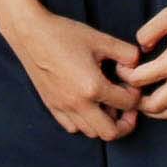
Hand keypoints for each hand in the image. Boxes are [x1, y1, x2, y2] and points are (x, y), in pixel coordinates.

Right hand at [3, 8, 142, 140]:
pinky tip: (87, 104)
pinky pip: (72, 126)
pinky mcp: (51, 106)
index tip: (131, 86)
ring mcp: (62, 107)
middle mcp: (78, 103)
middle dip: (125, 124)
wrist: (29, 33)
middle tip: (127, 108)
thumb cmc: (63, 34)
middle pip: (110, 133)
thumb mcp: (100, 39)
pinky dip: (84, 122)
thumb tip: (137, 64)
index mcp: (93, 87)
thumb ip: (126, 53)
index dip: (136, 96)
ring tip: (106, 104)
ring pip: (91, 132)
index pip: (127, 104)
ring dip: (104, 123)